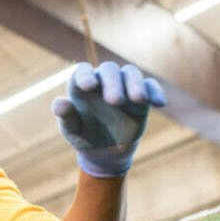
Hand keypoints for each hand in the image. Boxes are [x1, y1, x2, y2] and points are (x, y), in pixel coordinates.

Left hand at [51, 62, 165, 177]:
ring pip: (130, 73)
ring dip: (135, 84)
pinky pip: (150, 87)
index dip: (85, 75)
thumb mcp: (72, 131)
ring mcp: (123, 86)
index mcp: (82, 87)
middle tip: (115, 102)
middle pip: (109, 70)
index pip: (82, 71)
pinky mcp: (141, 96)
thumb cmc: (84, 136)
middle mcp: (103, 82)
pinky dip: (155, 92)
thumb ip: (66, 117)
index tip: (89, 87)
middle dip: (112, 83)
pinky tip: (159, 104)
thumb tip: (60, 103)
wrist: (105, 151)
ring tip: (138, 100)